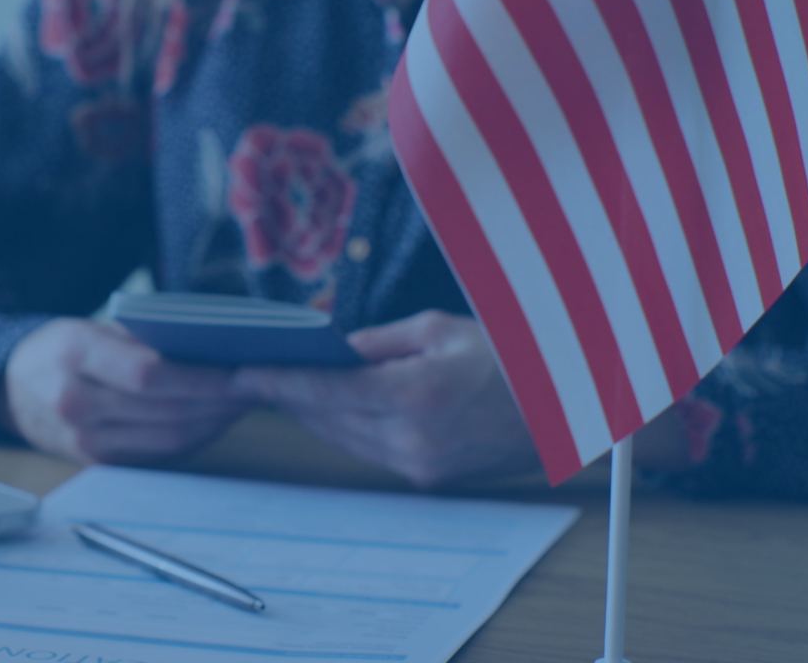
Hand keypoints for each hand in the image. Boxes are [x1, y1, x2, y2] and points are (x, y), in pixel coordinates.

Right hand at [1, 318, 254, 463]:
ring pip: (168, 439)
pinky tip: (216, 419)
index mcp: (73, 357)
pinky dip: (195, 437)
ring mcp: (85, 442)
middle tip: (257, 386)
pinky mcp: (99, 465)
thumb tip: (210, 347)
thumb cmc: (61, 349)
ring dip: (214, 422)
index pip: (148, 374)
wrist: (13, 391)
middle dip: (219, 401)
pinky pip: (159, 454)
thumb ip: (142, 337)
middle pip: (165, 411)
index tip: (239, 370)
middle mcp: (75, 404)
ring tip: (244, 402)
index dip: (200, 377)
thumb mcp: (90, 326)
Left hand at [233, 310, 540, 487]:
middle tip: (253, 375)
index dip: (279, 382)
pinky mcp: (429, 478)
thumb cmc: (509, 356)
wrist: (564, 410)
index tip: (243, 373)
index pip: (327, 391)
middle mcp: (414, 438)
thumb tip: (334, 352)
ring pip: (344, 440)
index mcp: (416, 394)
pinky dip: (345, 430)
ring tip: (283, 390)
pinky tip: (330, 410)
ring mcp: (421, 465)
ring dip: (312, 416)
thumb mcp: (441, 329)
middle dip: (288, 397)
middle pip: (328, 419)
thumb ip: (379, 342)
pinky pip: (370, 452)